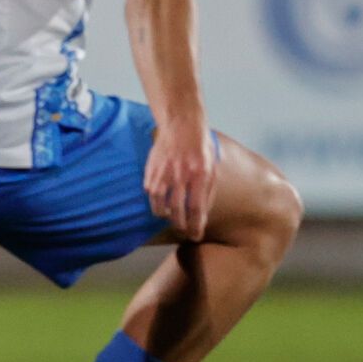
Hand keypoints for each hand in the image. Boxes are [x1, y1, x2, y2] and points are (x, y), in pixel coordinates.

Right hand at [144, 116, 216, 241]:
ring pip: (159, 204)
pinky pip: (150, 193)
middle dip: (180, 225)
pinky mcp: (151, 169)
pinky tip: (160, 201)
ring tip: (170, 217)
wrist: (181, 125)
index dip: (195, 226)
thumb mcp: (212, 168)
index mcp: (200, 175)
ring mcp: (163, 172)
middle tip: (182, 229)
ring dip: (165, 216)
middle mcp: (180, 175)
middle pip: (176, 210)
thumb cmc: (200, 147)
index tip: (195, 236)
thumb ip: (208, 191)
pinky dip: (155, 201)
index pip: (196, 209)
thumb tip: (203, 215)